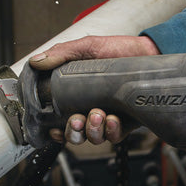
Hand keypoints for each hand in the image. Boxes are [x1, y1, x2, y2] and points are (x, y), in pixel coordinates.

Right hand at [28, 34, 159, 144]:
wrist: (148, 51)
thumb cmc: (118, 49)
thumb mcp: (87, 47)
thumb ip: (62, 54)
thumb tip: (36, 61)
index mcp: (76, 96)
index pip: (59, 120)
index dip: (54, 129)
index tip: (54, 128)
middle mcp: (90, 109)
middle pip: (74, 134)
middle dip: (73, 132)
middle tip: (77, 119)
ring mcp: (108, 116)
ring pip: (93, 137)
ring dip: (92, 130)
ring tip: (98, 114)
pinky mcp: (126, 121)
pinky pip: (115, 136)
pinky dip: (111, 131)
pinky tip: (113, 119)